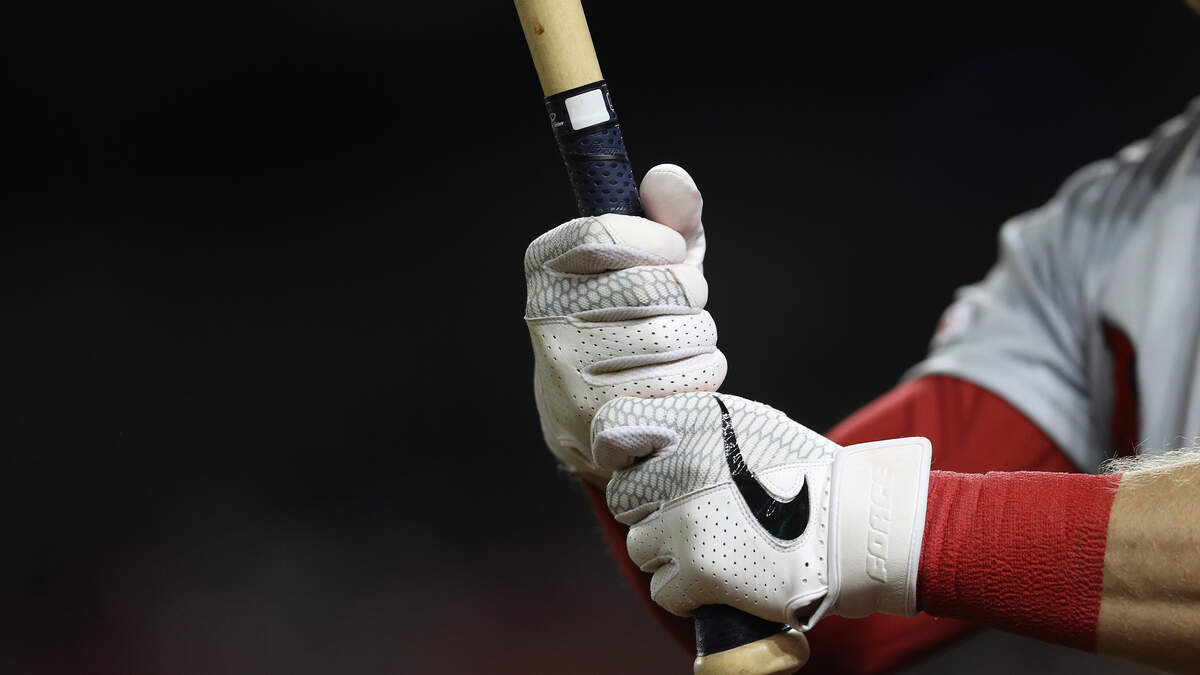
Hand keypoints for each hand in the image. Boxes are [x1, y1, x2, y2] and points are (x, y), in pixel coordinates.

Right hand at [524, 165, 725, 484]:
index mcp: (545, 264)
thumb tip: (668, 179)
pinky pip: (682, 382)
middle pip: (651, 286)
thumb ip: (668, 215)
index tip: (672, 252)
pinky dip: (701, 375)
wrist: (595, 414)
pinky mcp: (598, 419)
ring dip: (700, 337)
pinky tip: (681, 378)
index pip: (601, 231)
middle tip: (685, 305)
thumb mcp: (651, 260)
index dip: (656, 240)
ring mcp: (566, 372)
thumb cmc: (632, 319)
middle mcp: (542, 316)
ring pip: (674, 336)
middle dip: (690, 292)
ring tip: (682, 344)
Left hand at [592, 392, 931, 627]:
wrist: (856, 528)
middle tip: (692, 518)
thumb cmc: (809, 477)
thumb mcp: (750, 426)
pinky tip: (721, 580)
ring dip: (669, 555)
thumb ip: (695, 430)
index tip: (635, 467)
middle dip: (651, 511)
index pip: (612, 426)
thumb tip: (647, 446)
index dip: (616, 451)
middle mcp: (684, 463)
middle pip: (622, 497)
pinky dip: (687, 594)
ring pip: (639, 545)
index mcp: (695, 420)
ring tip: (714, 549)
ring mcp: (688, 518)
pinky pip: (662, 589)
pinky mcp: (701, 568)